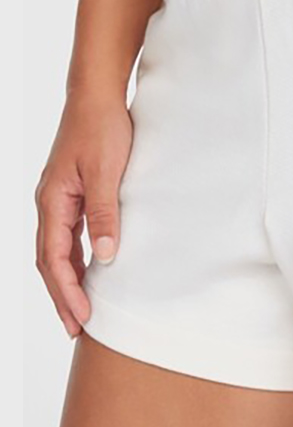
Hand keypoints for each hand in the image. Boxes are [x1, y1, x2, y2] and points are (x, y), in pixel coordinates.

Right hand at [35, 88, 132, 336]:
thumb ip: (105, 215)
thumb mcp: (108, 173)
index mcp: (53, 201)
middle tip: (76, 330)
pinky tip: (89, 273)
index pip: (54, 258)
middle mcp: (50, 203)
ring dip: (67, 282)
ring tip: (80, 311)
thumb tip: (105, 258)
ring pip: (57, 251)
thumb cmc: (102, 129)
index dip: (67, 291)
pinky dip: (74, 260)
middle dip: (62, 296)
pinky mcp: (73, 194)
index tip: (81, 319)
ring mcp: (59, 199)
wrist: (98, 96)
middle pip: (50, 261)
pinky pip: (68, 236)